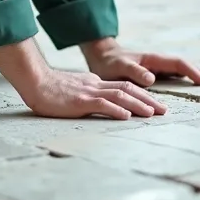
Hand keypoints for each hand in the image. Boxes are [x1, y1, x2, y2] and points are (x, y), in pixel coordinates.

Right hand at [22, 70, 167, 119]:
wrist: (35, 82)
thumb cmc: (50, 90)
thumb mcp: (75, 90)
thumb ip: (88, 95)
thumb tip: (102, 104)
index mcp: (95, 83)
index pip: (124, 87)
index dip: (142, 95)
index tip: (155, 105)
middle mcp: (96, 85)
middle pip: (128, 89)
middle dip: (148, 99)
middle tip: (164, 110)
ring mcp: (89, 92)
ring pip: (120, 96)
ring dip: (138, 105)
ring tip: (152, 114)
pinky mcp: (80, 101)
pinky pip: (102, 104)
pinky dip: (116, 110)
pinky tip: (127, 116)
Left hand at [80, 37, 199, 87]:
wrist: (101, 57)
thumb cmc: (109, 65)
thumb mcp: (118, 68)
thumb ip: (134, 72)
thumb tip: (152, 79)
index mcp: (152, 59)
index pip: (178, 63)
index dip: (193, 72)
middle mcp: (157, 61)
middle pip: (183, 63)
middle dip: (198, 71)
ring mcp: (156, 65)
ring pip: (180, 67)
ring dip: (194, 72)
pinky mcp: (153, 70)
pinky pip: (173, 72)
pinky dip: (185, 75)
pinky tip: (189, 83)